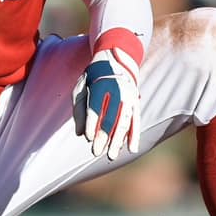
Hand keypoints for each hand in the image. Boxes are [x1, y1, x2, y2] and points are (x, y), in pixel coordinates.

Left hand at [71, 32, 142, 160]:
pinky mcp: (136, 103)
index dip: (92, 122)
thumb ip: (78, 108)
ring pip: (124, 122)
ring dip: (118, 140)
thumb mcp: (81, 86)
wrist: (116, 59)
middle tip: (95, 152)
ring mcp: (129, 97)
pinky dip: (134, 135)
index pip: (96, 106)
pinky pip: (136, 121)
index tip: (88, 138)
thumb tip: (79, 133)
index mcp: (102, 84)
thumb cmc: (93, 76)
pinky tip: (131, 149)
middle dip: (103, 136)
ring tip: (111, 155)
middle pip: (111, 117)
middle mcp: (118, 90)